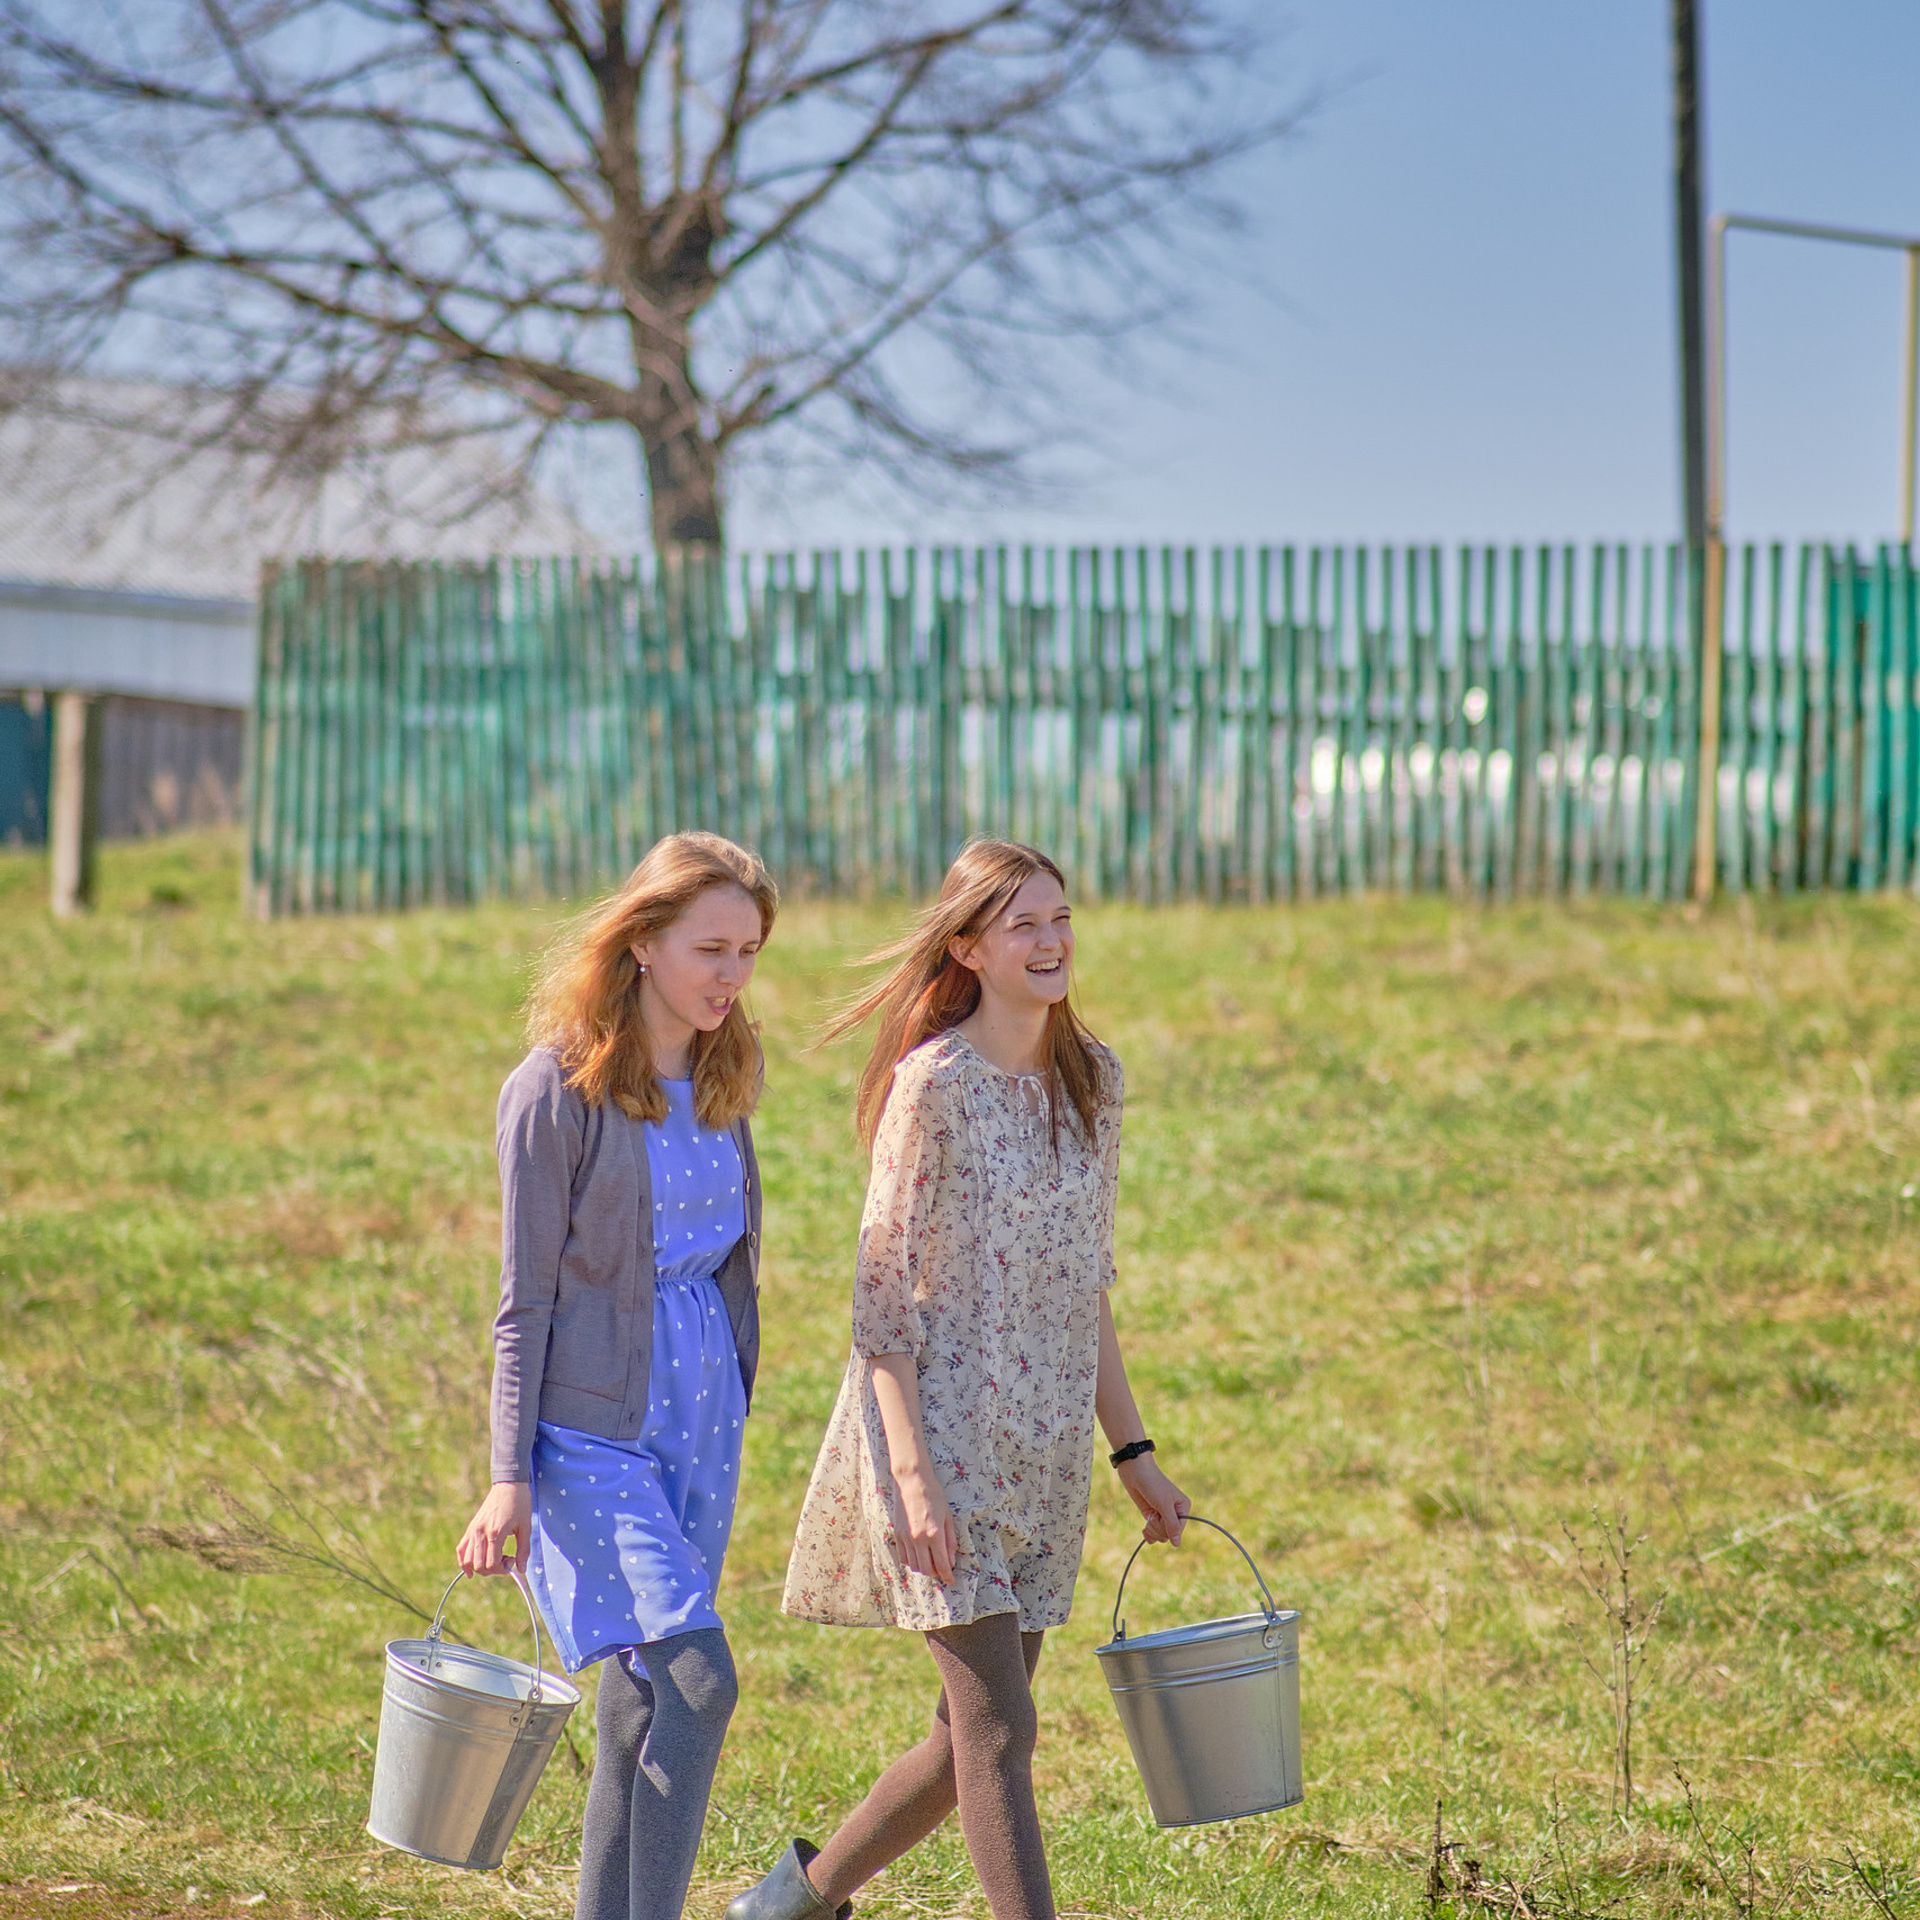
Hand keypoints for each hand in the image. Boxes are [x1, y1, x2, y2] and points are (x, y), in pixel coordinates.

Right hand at [457, 1481, 532, 1576]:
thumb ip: (524, 1549)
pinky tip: (470, 1570)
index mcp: (495, 1533)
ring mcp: (473, 1530)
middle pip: (478, 1566)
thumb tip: (522, 1570)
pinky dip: (464, 1561)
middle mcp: (480, 1533)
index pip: (491, 1564)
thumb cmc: (520, 1503)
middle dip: (492, 1570)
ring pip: (467, 1560)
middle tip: (506, 1559)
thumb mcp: (526, 1526)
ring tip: (494, 1559)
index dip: (503, 1569)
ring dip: (480, 1567)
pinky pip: (461, 1549)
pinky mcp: (471, 1527)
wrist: (509, 1483)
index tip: (513, 1560)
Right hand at [890, 1463, 959, 1585]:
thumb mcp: (947, 1516)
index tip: (950, 1580)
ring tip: (930, 1561)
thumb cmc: (933, 1495)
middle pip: (926, 1569)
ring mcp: (906, 1537)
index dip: (947, 1576)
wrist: (911, 1481)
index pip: (941, 1564)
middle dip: (936, 1573)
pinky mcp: (897, 1534)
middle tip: (941, 1569)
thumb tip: (950, 1561)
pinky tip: (918, 1554)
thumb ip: (950, 1540)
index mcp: (934, 1533)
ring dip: (923, 1568)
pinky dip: (912, 1561)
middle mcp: (918, 1538)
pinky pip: (903, 1557)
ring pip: (914, 1565)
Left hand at [1116, 1456, 1188, 1545]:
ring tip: (1149, 1516)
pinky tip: (1145, 1531)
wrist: (1135, 1471)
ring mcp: (1162, 1515)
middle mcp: (1174, 1513)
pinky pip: (1153, 1534)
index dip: (1167, 1528)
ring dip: (1152, 1529)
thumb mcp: (1164, 1504)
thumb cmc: (1152, 1484)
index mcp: (1183, 1507)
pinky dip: (1148, 1534)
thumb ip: (1171, 1524)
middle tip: (1153, 1514)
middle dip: (1158, 1527)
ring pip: (1160, 1536)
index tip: (1160, 1516)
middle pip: (1168, 1534)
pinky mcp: (1151, 1516)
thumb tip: (1177, 1544)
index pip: (1178, 1530)